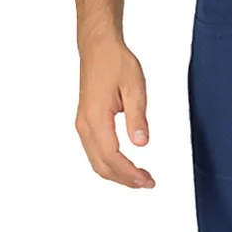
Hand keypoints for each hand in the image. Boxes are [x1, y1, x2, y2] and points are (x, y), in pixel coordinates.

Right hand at [75, 42, 154, 188]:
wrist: (99, 48)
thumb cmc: (117, 63)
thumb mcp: (135, 89)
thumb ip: (138, 118)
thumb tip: (141, 144)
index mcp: (96, 117)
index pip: (112, 156)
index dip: (130, 173)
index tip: (148, 180)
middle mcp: (85, 124)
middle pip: (102, 165)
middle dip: (125, 179)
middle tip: (149, 183)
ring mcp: (83, 124)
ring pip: (96, 161)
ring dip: (118, 174)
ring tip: (141, 178)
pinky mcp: (86, 122)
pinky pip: (94, 152)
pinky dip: (110, 165)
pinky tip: (126, 166)